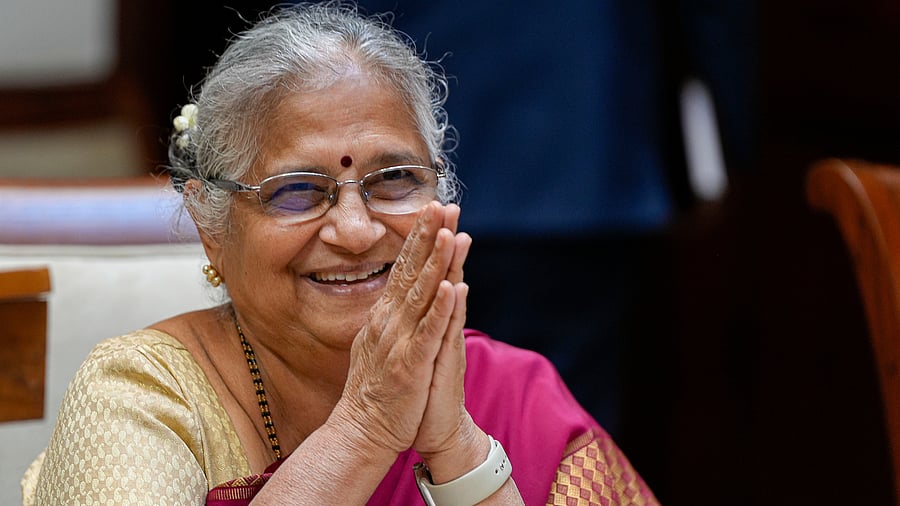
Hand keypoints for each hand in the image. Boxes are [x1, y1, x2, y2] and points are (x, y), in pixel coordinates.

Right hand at [328, 202, 471, 455]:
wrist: (360, 433)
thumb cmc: (376, 391)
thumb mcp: (380, 343)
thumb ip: (391, 316)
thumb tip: (400, 292)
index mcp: (385, 316)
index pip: (404, 267)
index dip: (420, 237)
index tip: (434, 208)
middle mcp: (389, 321)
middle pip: (410, 271)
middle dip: (428, 235)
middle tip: (442, 203)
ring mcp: (398, 342)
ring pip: (420, 295)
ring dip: (435, 262)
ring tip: (449, 232)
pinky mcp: (409, 365)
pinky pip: (427, 333)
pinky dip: (439, 309)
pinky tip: (450, 287)